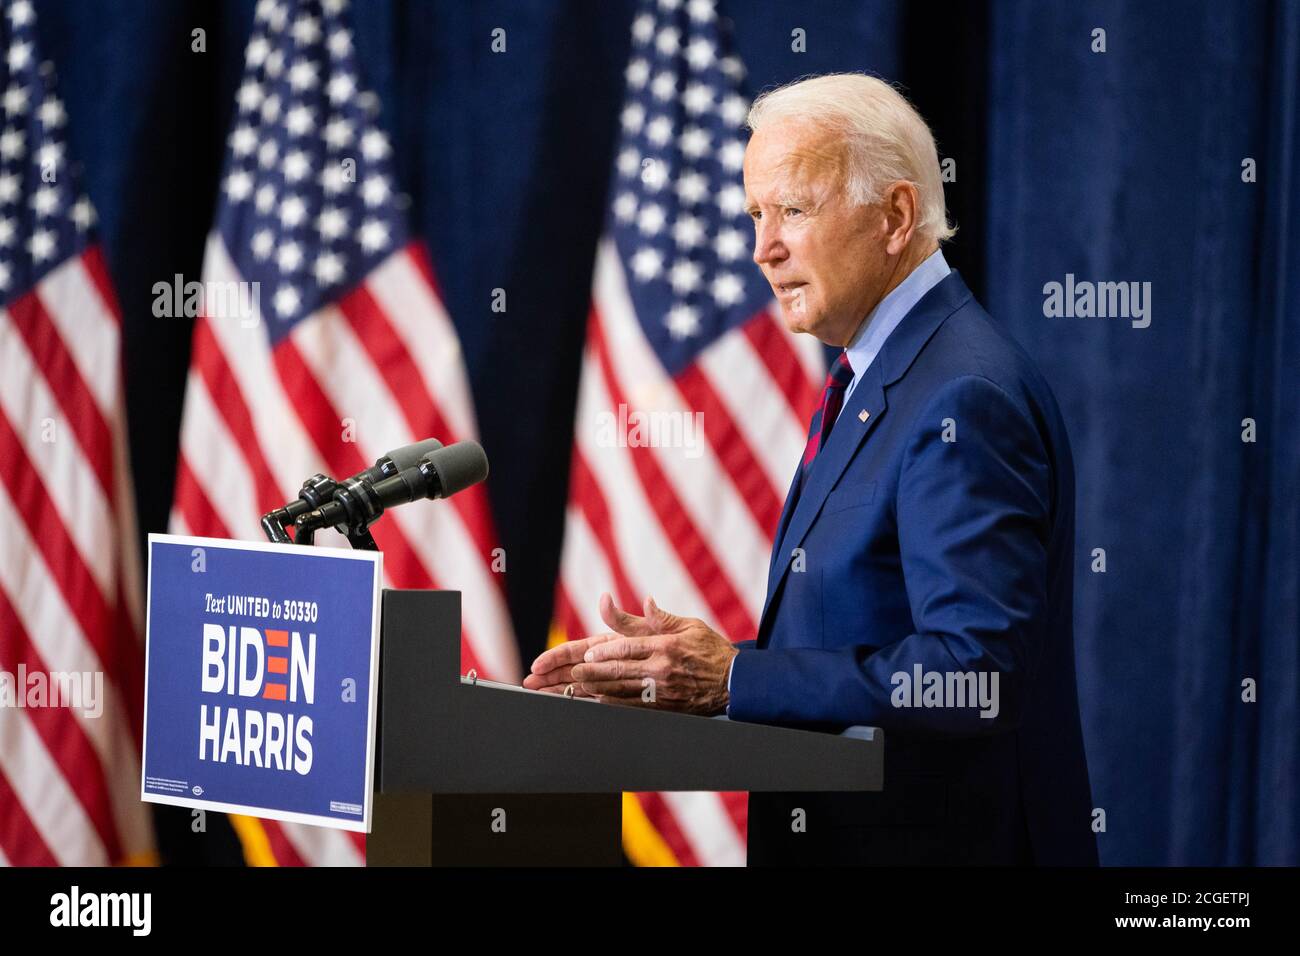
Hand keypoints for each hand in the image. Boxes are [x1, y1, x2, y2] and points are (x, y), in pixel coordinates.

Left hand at [524, 592, 736, 714]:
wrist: (735, 682)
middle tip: (573, 673)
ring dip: (598, 689)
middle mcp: (662, 668)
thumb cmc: (711, 650)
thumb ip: (663, 618)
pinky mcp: (665, 705)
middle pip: (621, 670)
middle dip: (593, 672)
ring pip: (624, 690)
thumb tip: (646, 602)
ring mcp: (663, 690)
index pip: (629, 647)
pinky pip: (635, 705)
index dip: (606, 652)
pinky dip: (615, 703)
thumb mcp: (691, 625)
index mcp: (667, 645)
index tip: (588, 655)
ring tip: (577, 688)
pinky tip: (600, 702)